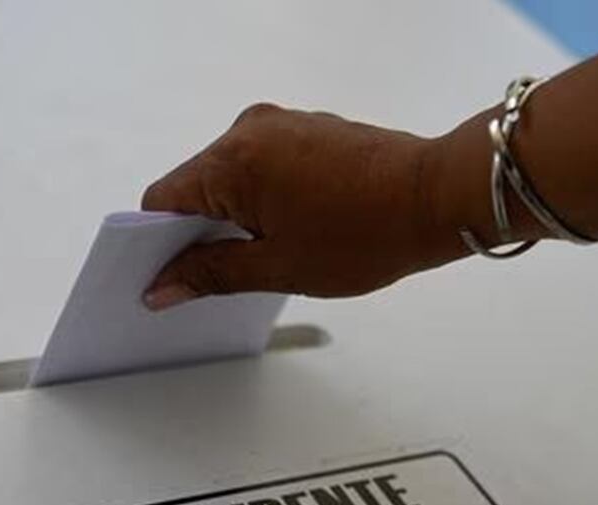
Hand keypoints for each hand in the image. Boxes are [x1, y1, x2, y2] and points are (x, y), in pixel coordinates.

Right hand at [140, 102, 469, 309]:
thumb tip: (163, 286)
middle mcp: (249, 130)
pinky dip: (260, 197)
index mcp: (232, 161)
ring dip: (234, 215)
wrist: (438, 197)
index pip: (162, 200)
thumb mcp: (278, 267)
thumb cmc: (370, 231)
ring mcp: (280, 125)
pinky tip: (289, 230)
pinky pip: (260, 164)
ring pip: (228, 176)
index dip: (158, 245)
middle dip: (199, 232)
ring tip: (268, 253)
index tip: (167, 278)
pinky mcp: (305, 129)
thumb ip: (211, 274)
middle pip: (193, 187)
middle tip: (222, 276)